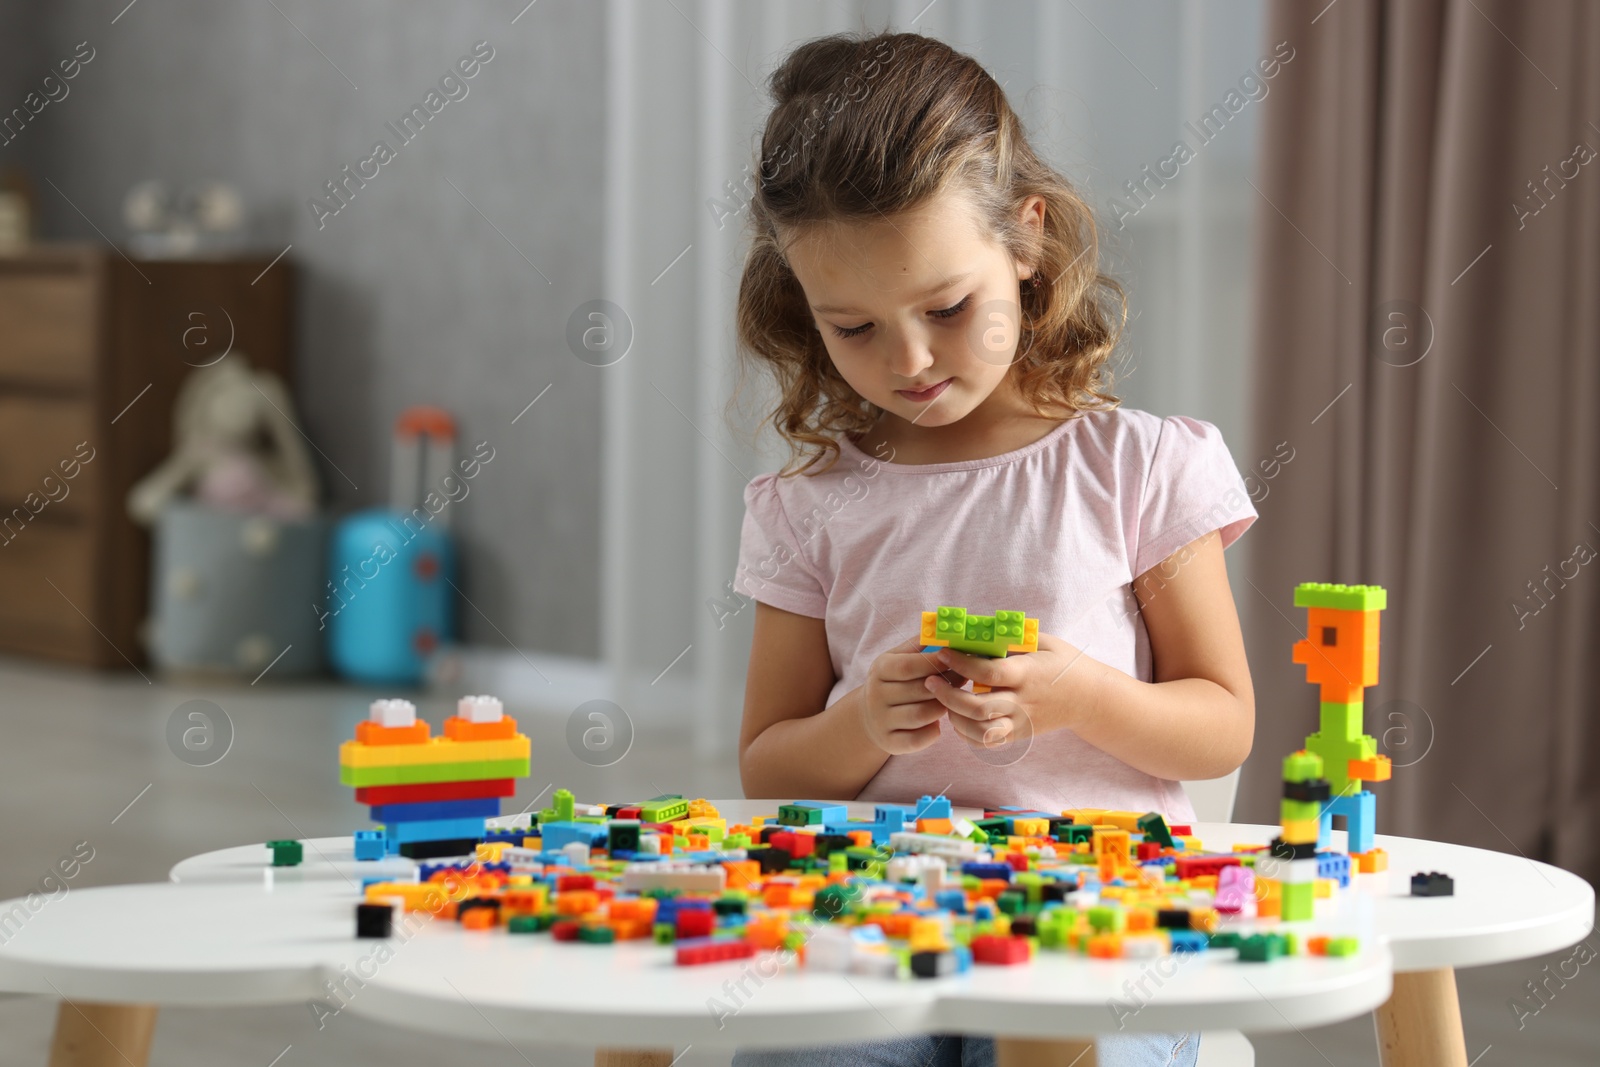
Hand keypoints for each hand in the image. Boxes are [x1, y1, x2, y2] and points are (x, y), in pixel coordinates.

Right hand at [859, 637, 955, 754]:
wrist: (869, 715)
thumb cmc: (893, 680)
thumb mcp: (898, 657)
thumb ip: (919, 644)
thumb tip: (942, 628)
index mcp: (880, 669)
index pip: (910, 666)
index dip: (936, 663)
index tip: (957, 660)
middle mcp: (876, 695)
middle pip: (919, 690)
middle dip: (946, 685)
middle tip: (964, 680)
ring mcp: (881, 720)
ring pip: (921, 715)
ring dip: (941, 708)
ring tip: (950, 701)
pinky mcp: (888, 742)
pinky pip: (916, 740)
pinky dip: (932, 732)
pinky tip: (936, 723)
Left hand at [922, 632, 1094, 746]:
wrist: (1089, 698)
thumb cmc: (1064, 663)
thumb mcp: (1043, 642)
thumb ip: (1012, 640)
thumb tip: (975, 632)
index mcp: (1028, 674)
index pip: (989, 673)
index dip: (962, 663)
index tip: (942, 652)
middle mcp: (1023, 702)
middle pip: (978, 708)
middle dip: (948, 696)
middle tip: (930, 681)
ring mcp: (1021, 722)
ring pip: (980, 732)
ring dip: (955, 719)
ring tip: (943, 701)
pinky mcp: (1019, 735)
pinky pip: (988, 743)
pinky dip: (967, 735)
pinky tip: (958, 718)